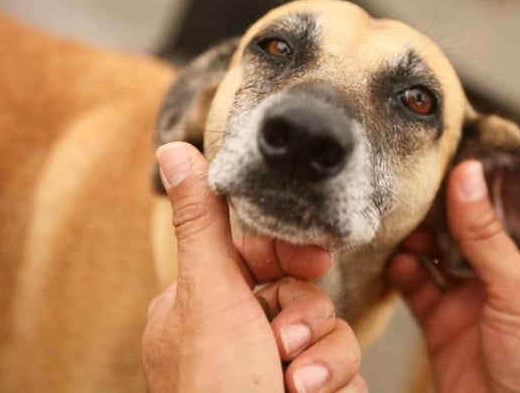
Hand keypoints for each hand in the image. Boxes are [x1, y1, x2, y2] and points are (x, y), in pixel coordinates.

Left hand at [143, 142, 365, 392]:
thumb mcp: (210, 296)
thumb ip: (204, 223)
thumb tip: (175, 150)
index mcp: (201, 310)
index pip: (257, 256)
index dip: (288, 255)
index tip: (310, 261)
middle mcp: (238, 339)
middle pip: (301, 289)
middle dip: (304, 316)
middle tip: (283, 345)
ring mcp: (277, 372)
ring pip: (330, 328)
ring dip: (321, 356)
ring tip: (294, 387)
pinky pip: (344, 366)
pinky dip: (335, 383)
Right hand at [388, 160, 519, 392]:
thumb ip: (488, 235)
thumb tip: (467, 176)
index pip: (511, 206)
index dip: (485, 179)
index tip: (456, 149)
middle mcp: (505, 274)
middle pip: (468, 226)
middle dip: (442, 207)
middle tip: (416, 184)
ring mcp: (472, 298)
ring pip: (437, 253)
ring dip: (418, 238)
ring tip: (403, 226)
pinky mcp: (443, 324)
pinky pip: (417, 288)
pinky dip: (404, 273)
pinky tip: (398, 264)